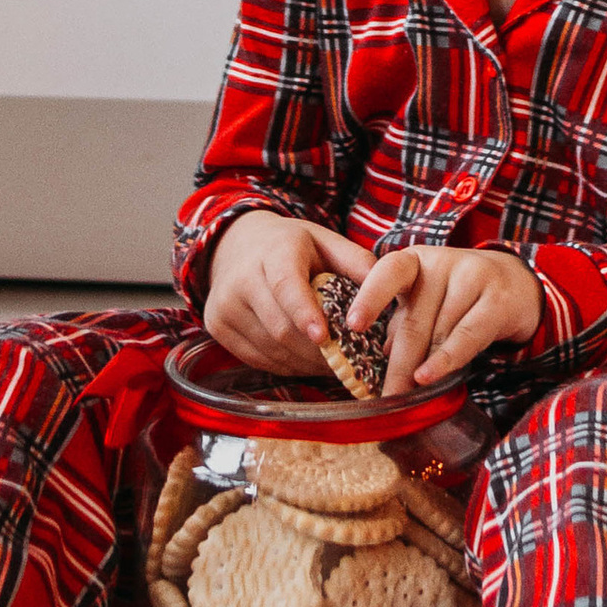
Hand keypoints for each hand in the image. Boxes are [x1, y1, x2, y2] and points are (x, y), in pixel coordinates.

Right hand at [203, 212, 369, 375]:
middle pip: (280, 327)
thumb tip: (389, 291)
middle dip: (317, 350)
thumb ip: (357, 262)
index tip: (323, 336)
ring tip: (331, 361)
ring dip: (305, 362)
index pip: (286, 286)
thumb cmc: (293, 247)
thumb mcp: (326, 241)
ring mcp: (224, 304)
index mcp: (275, 251)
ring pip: (270, 349)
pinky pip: (258, 359)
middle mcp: (242, 278)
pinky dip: (287, 365)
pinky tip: (305, 360)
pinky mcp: (217, 326)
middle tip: (348, 360)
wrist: (238, 244)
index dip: (304, 313)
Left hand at [353, 245, 542, 394]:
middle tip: (384, 399)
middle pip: (414, 320)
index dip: (370, 298)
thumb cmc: (459, 296)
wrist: (517, 283)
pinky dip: (446, 360)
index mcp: (414, 261)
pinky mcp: (498, 299)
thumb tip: (382, 355)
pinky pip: (467, 336)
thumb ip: (404, 322)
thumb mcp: (426, 301)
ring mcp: (472, 277)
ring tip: (406, 398)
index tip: (353, 325)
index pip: (388, 273)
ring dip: (420, 369)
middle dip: (397, 365)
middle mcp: (442, 263)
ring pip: (438, 333)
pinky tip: (428, 378)